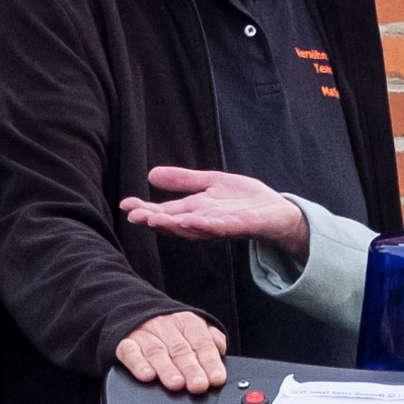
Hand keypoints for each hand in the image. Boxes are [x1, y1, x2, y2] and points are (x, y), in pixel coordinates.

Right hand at [113, 309, 228, 394]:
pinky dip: (138, 363)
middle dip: (190, 368)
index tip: (215, 378)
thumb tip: (221, 349)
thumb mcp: (191, 328)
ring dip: (167, 368)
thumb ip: (209, 339)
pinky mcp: (125, 342)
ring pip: (157, 351)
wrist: (130, 308)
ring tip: (176, 383)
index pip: (201, 341)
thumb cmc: (168, 328)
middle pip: (180, 349)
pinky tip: (146, 374)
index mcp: (186, 322)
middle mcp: (166, 326)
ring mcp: (144, 334)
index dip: (210, 361)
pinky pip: (130, 351)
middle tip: (198, 385)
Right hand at [119, 165, 311, 260]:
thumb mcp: (211, 183)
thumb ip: (183, 181)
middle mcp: (204, 222)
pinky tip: (191, 219)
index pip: (165, 212)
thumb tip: (151, 175)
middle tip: (134, 217)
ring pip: (194, 228)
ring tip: (155, 220)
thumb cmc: (244, 201)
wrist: (278, 212)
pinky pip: (221, 227)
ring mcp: (222, 226)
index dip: (145, 209)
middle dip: (154, 220)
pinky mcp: (242, 225)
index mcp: (195, 212)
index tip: (125, 205)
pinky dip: (205, 224)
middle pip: (174, 223)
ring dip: (174, 225)